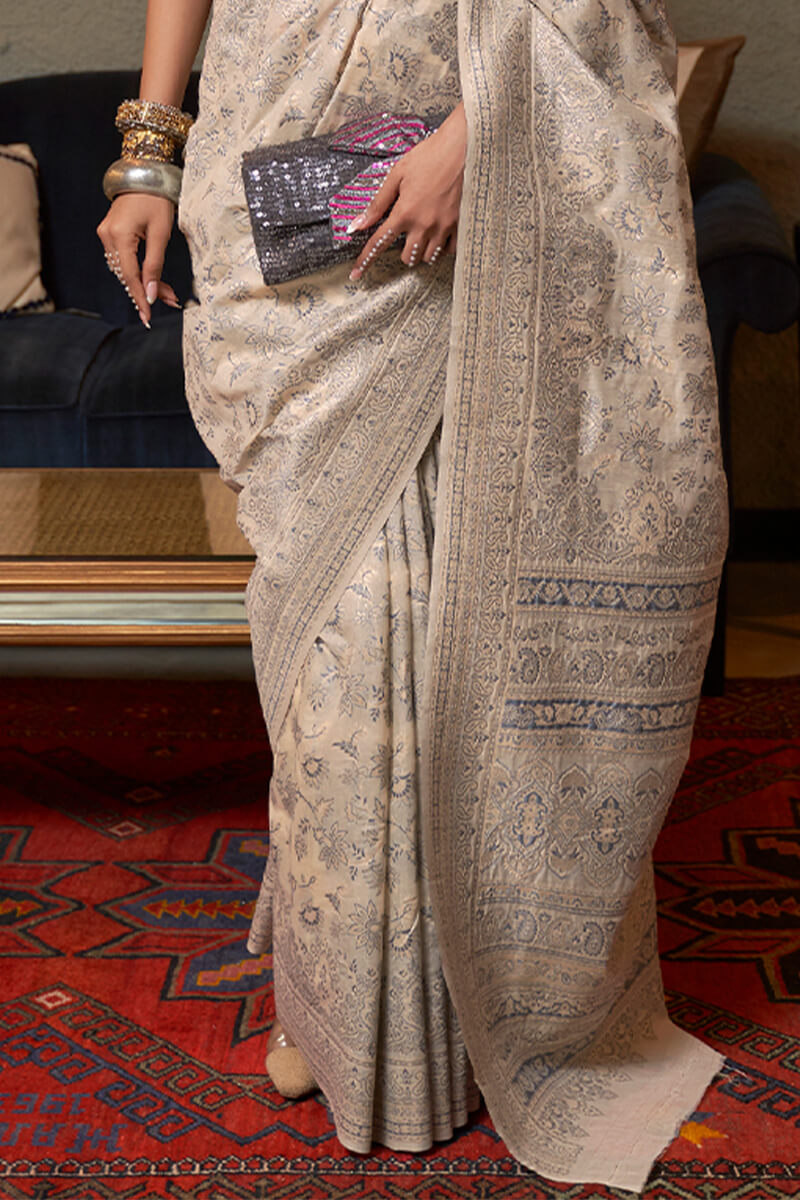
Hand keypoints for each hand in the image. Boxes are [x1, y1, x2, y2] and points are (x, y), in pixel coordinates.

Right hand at [97, 193, 180, 326]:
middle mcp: (107, 236)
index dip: (140, 297)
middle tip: (171, 301)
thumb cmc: (156, 200)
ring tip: (168, 292)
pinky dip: (139, 270)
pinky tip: (154, 279)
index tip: (148, 318)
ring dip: (145, 282)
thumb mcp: (161, 234)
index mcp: (119, 235)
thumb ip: (155, 265)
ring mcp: (107, 234)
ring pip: (125, 269)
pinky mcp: (111, 233)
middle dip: (148, 290)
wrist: (145, 174)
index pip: (129, 276)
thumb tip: (150, 293)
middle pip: (127, 275)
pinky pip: (123, 259)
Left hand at [348, 101, 466, 280]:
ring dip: (422, 249)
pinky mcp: (460, 226)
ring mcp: (443, 227)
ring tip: (423, 231)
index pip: (379, 243)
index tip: (357, 274)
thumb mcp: (397, 175)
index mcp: (405, 212)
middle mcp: (423, 224)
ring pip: (428, 256)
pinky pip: (448, 250)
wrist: (463, 148)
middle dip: (403, 250)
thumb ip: (378, 203)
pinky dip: (441, 246)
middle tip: (406, 233)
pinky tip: (439, 232)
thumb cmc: (429, 156)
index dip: (366, 260)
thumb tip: (358, 224)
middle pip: (408, 257)